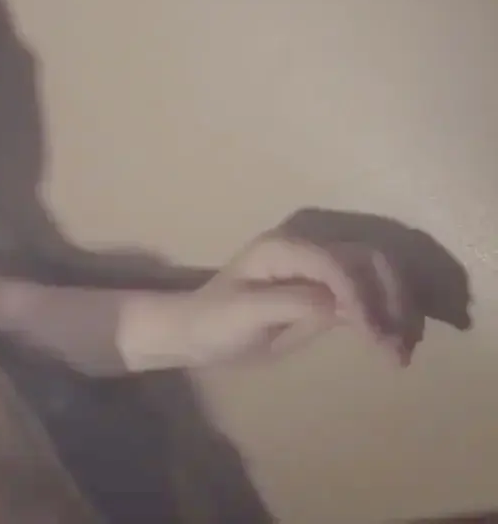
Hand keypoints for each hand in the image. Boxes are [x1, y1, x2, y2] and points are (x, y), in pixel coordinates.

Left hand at [162, 231, 420, 367]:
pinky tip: (398, 347)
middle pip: (372, 260)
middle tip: (399, 348)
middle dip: (393, 301)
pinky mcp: (333, 289)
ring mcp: (323, 266)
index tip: (375, 337)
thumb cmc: (215, 321)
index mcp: (284, 247)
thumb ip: (294, 303)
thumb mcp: (246, 314)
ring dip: (400, 310)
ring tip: (402, 354)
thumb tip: (343, 304)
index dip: (363, 295)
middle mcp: (309, 247)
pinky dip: (392, 318)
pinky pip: (374, 295)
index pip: (339, 262)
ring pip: (382, 275)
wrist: (198, 332)